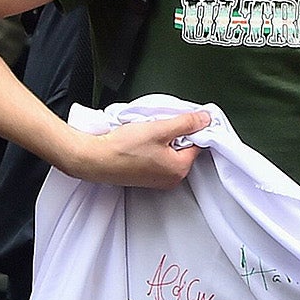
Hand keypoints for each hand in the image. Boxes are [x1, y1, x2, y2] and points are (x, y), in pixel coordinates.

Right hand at [61, 109, 210, 189]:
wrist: (94, 159)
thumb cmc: (123, 148)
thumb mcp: (160, 129)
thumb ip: (187, 123)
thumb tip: (205, 119)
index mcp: (179, 169)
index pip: (199, 143)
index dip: (192, 128)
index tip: (182, 119)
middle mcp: (171, 179)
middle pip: (186, 148)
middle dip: (177, 134)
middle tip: (161, 127)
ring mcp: (157, 180)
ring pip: (172, 151)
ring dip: (165, 140)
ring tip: (149, 134)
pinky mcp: (146, 177)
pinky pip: (159, 157)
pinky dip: (155, 147)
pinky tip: (142, 142)